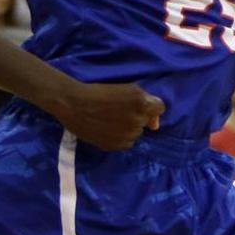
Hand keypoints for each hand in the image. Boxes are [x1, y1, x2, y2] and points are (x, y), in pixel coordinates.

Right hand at [48, 81, 165, 149]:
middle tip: (119, 110)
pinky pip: (126, 142)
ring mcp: (127, 135)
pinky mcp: (116, 146)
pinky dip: (120, 137)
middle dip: (137, 116)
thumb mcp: (126, 89)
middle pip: (145, 121)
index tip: (139, 105)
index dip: (150, 107)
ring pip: (136, 133)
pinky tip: (107, 129)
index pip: (159, 109)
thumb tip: (155, 125)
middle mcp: (137, 121)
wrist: (74, 104)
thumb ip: (145, 102)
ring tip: (110, 120)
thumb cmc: (99, 91)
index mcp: (142, 104)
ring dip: (128, 127)